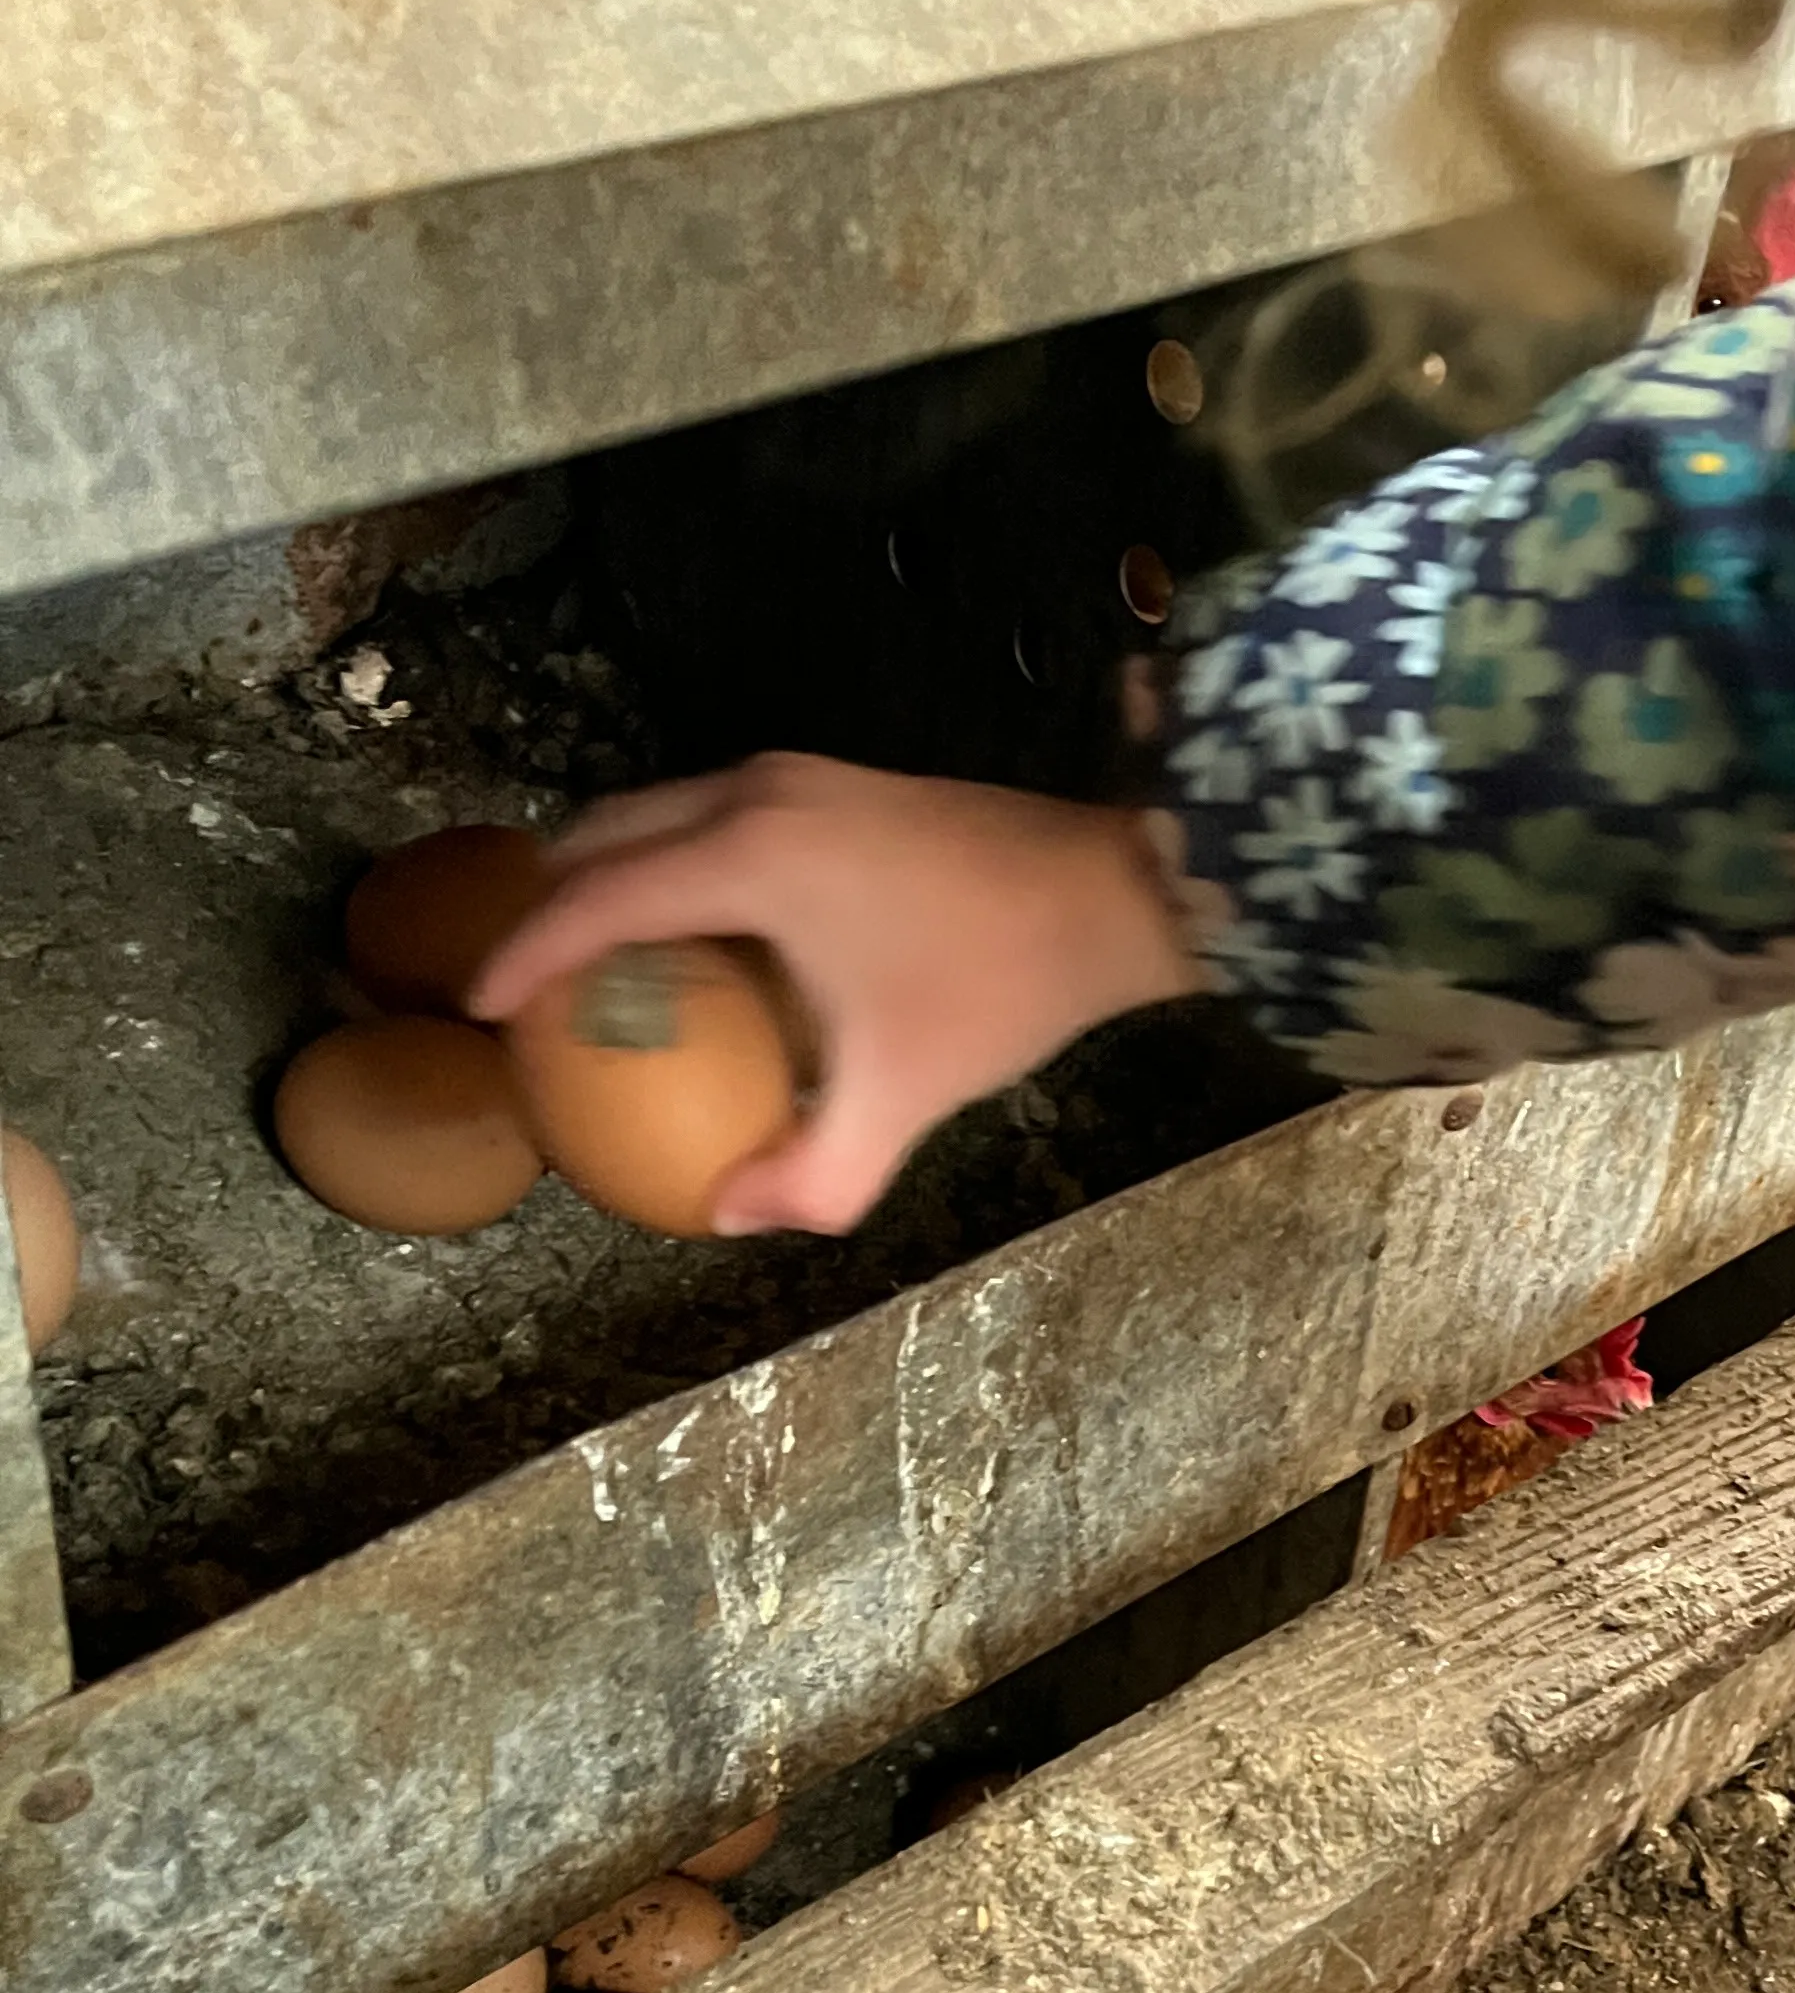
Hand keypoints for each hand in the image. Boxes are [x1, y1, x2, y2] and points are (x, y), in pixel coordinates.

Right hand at [471, 755, 1200, 1234]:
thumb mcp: (903, 1095)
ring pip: (654, 811)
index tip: (480, 1009)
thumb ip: (815, 1173)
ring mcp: (798, 776)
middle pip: (602, 834)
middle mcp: (757, 793)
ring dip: (607, 875)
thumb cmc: (1004, 983)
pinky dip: (667, 862)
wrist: (1116, 888)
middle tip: (523, 988)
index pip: (595, 898)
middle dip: (546, 903)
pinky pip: (708, 814)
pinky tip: (688, 937)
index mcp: (749, 854)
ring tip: (588, 963)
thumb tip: (730, 1215)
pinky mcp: (833, 784)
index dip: (525, 956)